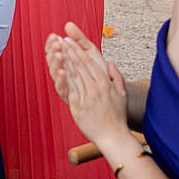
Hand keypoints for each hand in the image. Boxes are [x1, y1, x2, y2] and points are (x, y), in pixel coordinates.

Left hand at [51, 23, 128, 146]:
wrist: (114, 137)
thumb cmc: (118, 116)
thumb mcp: (122, 95)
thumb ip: (116, 77)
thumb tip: (110, 62)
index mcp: (105, 84)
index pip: (89, 63)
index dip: (78, 51)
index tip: (69, 41)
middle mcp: (96, 89)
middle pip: (80, 66)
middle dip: (69, 52)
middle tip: (60, 40)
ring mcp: (87, 99)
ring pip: (73, 76)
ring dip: (64, 62)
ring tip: (57, 50)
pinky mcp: (79, 108)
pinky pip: (70, 91)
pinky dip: (63, 80)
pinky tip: (58, 70)